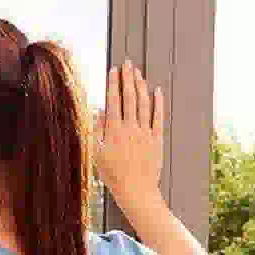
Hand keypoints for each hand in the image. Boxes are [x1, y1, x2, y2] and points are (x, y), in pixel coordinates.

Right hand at [96, 60, 164, 208]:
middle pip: (129, 96)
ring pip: (143, 103)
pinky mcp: (156, 139)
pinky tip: (157, 91)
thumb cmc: (113, 175)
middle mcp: (130, 127)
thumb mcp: (96, 154)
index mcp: (113, 130)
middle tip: (127, 63)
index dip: (113, 83)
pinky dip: (158, 102)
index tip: (113, 70)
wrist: (136, 190)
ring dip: (141, 86)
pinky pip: (158, 116)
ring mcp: (145, 132)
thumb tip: (98, 110)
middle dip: (128, 78)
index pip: (113, 100)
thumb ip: (96, 130)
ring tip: (138, 72)